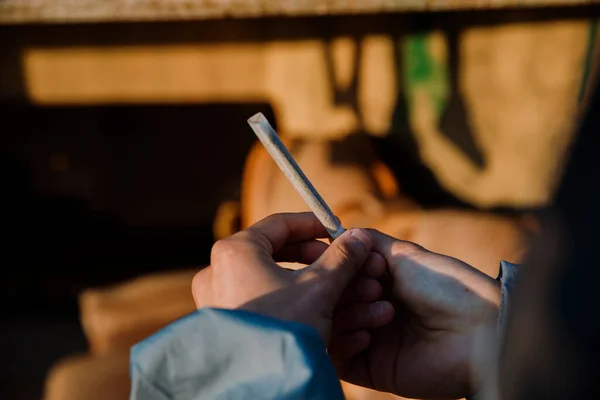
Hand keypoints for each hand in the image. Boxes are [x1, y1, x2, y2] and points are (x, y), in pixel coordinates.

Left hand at [192, 212, 388, 342]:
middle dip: (313, 257)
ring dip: (306, 281)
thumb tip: (359, 236)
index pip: (279, 224)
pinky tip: (316, 312)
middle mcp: (218, 271)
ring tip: (336, 290)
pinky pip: (260, 301)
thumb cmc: (285, 330)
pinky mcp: (224, 323)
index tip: (337, 232)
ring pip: (269, 279)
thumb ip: (341, 258)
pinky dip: (288, 301)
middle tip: (338, 262)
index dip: (314, 226)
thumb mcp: (320, 289)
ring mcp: (217, 298)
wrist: (260, 386)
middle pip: (274, 251)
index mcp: (235, 251)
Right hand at [330, 230, 500, 398]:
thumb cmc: (447, 287)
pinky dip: (343, 343)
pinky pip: (340, 360)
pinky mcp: (374, 370)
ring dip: (350, 314)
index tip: (348, 259)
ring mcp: (373, 342)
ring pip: (332, 328)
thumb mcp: (406, 255)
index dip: (339, 267)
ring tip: (383, 311)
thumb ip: (370, 242)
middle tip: (374, 287)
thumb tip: (341, 229)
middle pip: (334, 301)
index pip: (341, 277)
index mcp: (382, 286)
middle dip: (347, 290)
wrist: (478, 331)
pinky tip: (367, 334)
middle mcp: (373, 312)